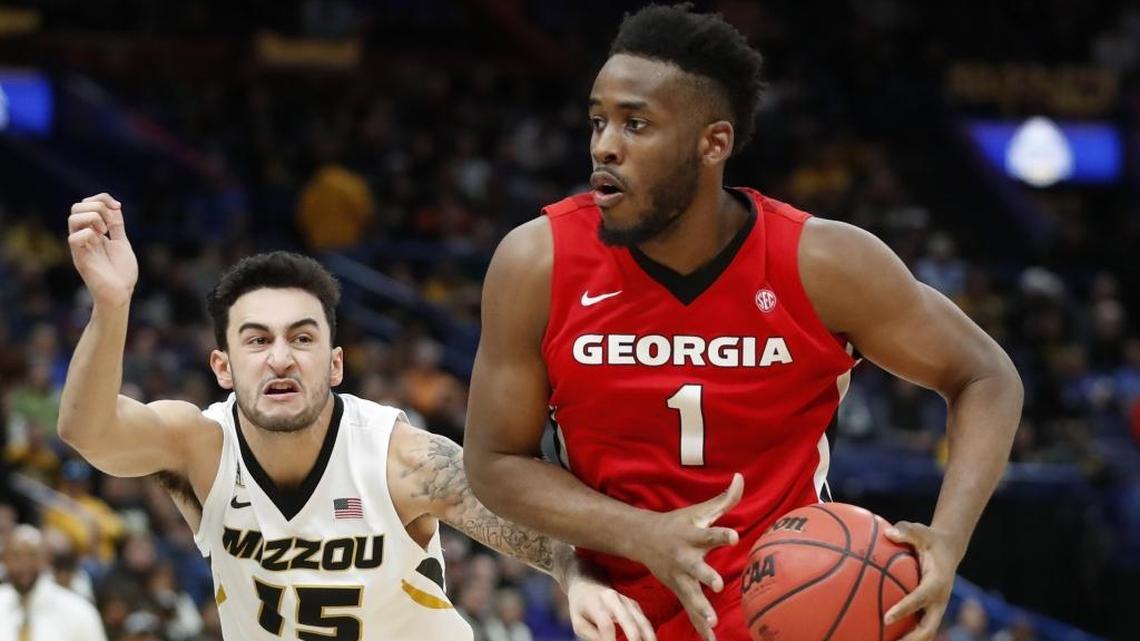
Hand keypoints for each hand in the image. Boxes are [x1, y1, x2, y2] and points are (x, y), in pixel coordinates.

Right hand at [67, 193, 137, 307]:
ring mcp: (80, 247)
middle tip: (111, 223)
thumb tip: (115, 207)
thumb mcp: (121, 243)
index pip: (87, 204)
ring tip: (105, 231)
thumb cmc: (121, 273)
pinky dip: (90, 233)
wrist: (121, 294)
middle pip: (77, 207)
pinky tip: (100, 241)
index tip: (118, 207)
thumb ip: (116, 226)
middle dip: (98, 206)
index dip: (102, 198)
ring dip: (94, 218)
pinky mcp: (79, 258)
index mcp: (93, 232)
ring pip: (73, 217)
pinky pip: (74, 237)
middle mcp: (83, 237)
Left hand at [566, 574, 655, 640]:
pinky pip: (644, 620)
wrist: (587, 584)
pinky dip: (649, 633)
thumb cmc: (581, 608)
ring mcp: (626, 600)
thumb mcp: (579, 623)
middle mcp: (613, 599)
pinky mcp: (634, 604)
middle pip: (628, 620)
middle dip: (634, 639)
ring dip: (648, 637)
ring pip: (641, 620)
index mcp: (596, 603)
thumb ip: (591, 636)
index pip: (605, 625)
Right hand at [636, 473, 742, 640]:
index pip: (710, 534)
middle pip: (697, 568)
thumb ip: (724, 499)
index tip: (734, 535)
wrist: (641, 539)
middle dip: (706, 576)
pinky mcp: (679, 590)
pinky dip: (699, 626)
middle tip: (716, 583)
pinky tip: (710, 640)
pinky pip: (690, 610)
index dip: (722, 535)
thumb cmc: (678, 523)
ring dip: (700, 607)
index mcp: (693, 536)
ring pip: (690, 594)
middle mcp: (686, 558)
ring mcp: (680, 577)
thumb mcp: (699, 511)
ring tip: (711, 620)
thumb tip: (740, 478)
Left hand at [883, 521, 962, 640]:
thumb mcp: (921, 530)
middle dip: (910, 640)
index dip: (904, 609)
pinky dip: (903, 635)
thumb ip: (906, 531)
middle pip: (927, 629)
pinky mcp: (930, 611)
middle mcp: (939, 601)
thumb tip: (888, 533)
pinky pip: (917, 626)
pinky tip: (879, 635)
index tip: (886, 619)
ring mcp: (935, 609)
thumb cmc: (930, 539)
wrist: (950, 549)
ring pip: (924, 633)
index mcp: (937, 583)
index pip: (920, 599)